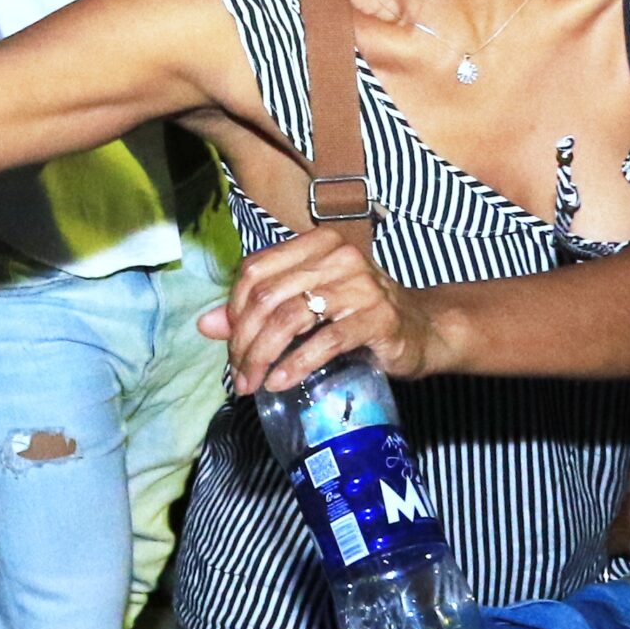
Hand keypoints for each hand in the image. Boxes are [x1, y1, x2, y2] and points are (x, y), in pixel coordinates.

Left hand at [196, 229, 440, 396]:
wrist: (425, 330)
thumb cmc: (358, 316)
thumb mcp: (308, 306)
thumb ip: (258, 310)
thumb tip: (204, 324)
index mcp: (316, 245)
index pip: (255, 271)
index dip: (233, 311)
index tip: (230, 347)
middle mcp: (338, 257)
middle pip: (268, 297)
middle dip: (244, 341)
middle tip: (239, 375)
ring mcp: (361, 285)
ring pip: (290, 317)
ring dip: (263, 355)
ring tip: (253, 383)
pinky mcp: (378, 317)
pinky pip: (324, 341)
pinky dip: (296, 364)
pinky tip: (280, 382)